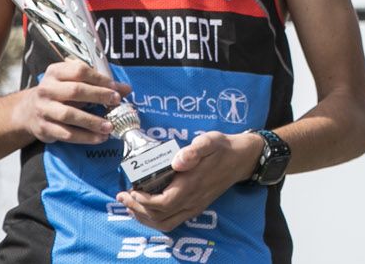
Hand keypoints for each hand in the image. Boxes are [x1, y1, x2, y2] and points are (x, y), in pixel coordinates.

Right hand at [10, 60, 129, 144]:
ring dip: (92, 121)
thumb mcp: (75, 82)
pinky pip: (66, 133)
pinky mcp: (43, 128)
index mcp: (56, 72)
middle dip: (99, 96)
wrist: (29, 111)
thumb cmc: (60, 93)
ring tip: (110, 126)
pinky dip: (84, 137)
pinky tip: (99, 138)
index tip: (116, 87)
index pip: (79, 71)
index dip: (99, 79)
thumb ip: (99, 84)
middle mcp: (47, 89)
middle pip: (75, 91)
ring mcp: (43, 109)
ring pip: (70, 115)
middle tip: (116, 102)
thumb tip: (126, 89)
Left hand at [118, 130, 258, 231]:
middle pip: (159, 217)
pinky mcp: (196, 206)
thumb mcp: (210, 141)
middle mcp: (192, 200)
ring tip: (130, 205)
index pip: (161, 203)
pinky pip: (172, 222)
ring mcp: (195, 206)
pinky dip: (155, 219)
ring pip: (165, 223)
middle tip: (122, 197)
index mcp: (192, 185)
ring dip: (144, 218)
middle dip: (137, 209)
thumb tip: (177, 160)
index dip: (142, 201)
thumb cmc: (223, 148)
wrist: (242, 158)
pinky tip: (147, 209)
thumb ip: (194, 150)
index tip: (130, 189)